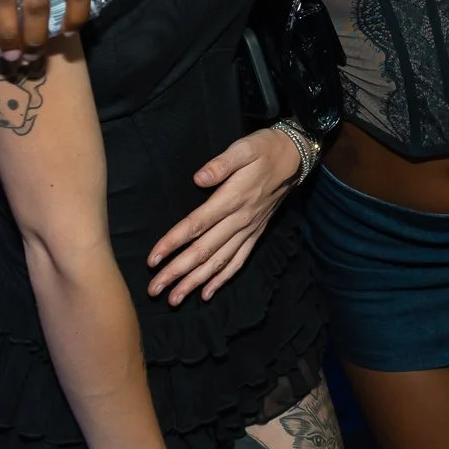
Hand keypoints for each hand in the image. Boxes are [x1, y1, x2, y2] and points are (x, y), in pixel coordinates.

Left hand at [147, 127, 303, 304]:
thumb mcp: (243, 148)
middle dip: (177, 272)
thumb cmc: (264, 149)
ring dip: (196, 282)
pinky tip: (207, 294)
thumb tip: (198, 178)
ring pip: (219, 262)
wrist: (295, 157)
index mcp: (232, 199)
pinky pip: (238, 261)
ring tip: (175, 299)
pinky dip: (222, 279)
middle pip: (204, 251)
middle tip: (154, 290)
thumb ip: (221, 164)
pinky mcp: (256, 234)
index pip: (196, 225)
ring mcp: (249, 230)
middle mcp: (240, 220)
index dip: (173, 243)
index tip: (153, 259)